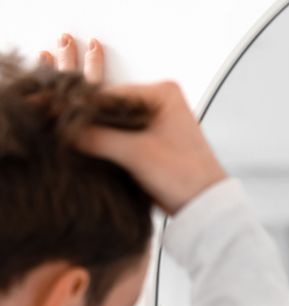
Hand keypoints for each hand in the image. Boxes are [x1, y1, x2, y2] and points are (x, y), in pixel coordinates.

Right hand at [39, 34, 226, 215]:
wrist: (205, 209)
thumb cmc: (185, 177)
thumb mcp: (137, 154)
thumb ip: (97, 138)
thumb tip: (63, 130)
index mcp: (163, 93)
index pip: (111, 94)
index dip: (85, 109)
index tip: (62, 120)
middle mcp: (160, 102)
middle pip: (112, 109)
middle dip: (91, 123)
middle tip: (66, 135)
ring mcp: (156, 123)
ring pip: (115, 125)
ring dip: (99, 137)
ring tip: (76, 146)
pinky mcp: (153, 144)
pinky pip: (123, 139)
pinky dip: (109, 147)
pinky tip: (92, 155)